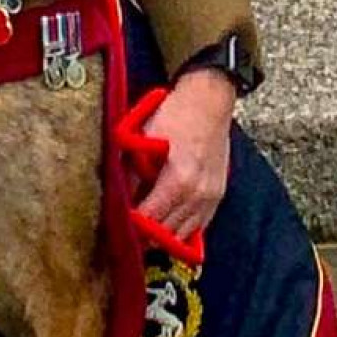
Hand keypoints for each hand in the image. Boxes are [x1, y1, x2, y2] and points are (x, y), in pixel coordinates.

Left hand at [135, 68, 235, 240]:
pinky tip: (168, 224)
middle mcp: (197, 194)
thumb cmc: (174, 115)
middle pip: (167, 232)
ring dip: (164, 235)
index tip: (118, 226)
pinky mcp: (218, 195)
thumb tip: (120, 197)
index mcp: (178, 180)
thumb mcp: (145, 139)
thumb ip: (132, 172)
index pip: (150, 219)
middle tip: (128, 231)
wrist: (209, 101)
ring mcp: (210, 197)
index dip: (131, 225)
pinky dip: (182, 228)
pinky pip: (199, 226)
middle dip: (145, 234)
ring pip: (183, 233)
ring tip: (145, 231)